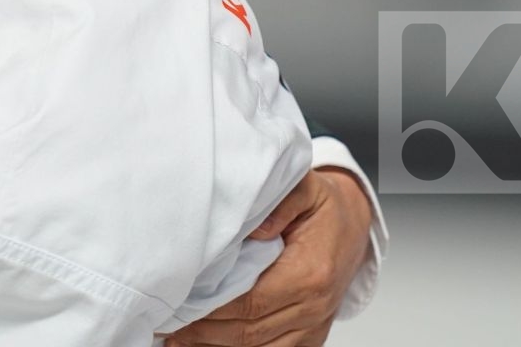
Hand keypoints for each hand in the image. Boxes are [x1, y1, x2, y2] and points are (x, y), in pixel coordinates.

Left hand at [168, 167, 372, 346]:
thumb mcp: (305, 188)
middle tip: (165, 326)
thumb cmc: (324, 207)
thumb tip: (256, 228)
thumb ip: (280, 204)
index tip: (177, 304)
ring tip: (177, 339)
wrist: (354, 224)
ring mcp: (313, 324)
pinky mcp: (311, 334)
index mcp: (309, 273)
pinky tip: (207, 344)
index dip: (211, 308)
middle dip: (204, 332)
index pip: (251, 300)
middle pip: (249, 331)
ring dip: (216, 346)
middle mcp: (313, 306)